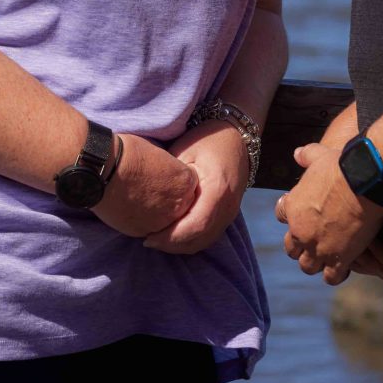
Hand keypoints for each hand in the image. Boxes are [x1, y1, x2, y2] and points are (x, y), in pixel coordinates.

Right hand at [92, 134, 198, 238]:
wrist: (102, 169)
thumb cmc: (127, 154)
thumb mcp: (157, 153)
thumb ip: (167, 169)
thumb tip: (164, 174)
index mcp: (185, 181)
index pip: (188, 185)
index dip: (173, 181)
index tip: (161, 178)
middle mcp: (180, 204)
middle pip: (180, 205)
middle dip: (168, 200)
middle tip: (149, 190)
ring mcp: (162, 221)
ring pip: (165, 221)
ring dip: (156, 214)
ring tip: (138, 200)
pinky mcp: (144, 231)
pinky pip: (148, 229)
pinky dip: (141, 221)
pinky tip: (129, 208)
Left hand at [143, 120, 250, 254]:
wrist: (235, 137)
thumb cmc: (206, 139)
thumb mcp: (185, 152)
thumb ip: (171, 178)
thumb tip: (149, 200)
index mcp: (217, 190)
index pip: (195, 225)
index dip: (171, 236)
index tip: (149, 237)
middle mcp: (228, 207)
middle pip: (200, 238)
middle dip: (172, 245)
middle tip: (148, 241)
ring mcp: (231, 212)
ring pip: (205, 241)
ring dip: (181, 245)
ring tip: (157, 240)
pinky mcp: (228, 214)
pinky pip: (210, 235)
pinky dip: (191, 240)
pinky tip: (173, 235)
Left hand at [274, 140, 382, 284]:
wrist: (361, 182)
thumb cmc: (340, 166)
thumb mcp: (318, 155)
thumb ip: (306, 156)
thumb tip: (298, 153)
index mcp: (293, 207)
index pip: (281, 214)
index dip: (289, 216)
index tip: (298, 216)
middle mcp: (300, 231)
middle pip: (291, 248)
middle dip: (300, 247)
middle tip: (312, 244)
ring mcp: (318, 247)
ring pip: (308, 266)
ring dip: (315, 264)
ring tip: (325, 261)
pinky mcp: (338, 259)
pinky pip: (331, 277)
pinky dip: (335, 275)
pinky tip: (343, 269)